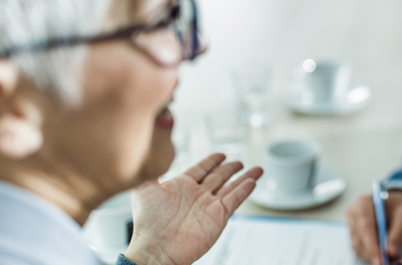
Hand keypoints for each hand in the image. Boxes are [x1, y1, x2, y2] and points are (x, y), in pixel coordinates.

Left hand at [123, 153, 263, 264]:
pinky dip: (244, 190)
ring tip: (257, 170)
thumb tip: (155, 154)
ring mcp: (208, 206)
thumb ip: (151, 171)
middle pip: (218, 177)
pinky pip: (234, 200)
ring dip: (244, 178)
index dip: (211, 161)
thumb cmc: (147, 223)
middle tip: (239, 162)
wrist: (156, 248)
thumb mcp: (144, 189)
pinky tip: (252, 182)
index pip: (200, 169)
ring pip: (231, 187)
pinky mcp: (218, 217)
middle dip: (230, 169)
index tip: (220, 154)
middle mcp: (196, 195)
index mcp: (180, 186)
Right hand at [346, 190, 401, 264]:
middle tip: (388, 263)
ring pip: (358, 247)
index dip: (372, 246)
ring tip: (389, 260)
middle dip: (374, 254)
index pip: (365, 227)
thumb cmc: (400, 206)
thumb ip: (398, 234)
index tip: (380, 261)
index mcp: (363, 203)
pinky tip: (382, 257)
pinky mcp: (354, 235)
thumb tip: (391, 253)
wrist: (397, 205)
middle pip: (360, 239)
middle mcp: (353, 213)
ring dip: (372, 257)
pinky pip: (360, 249)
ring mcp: (351, 224)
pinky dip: (371, 255)